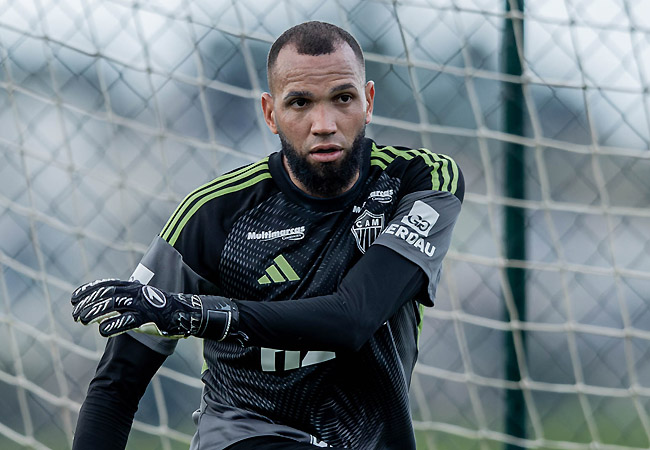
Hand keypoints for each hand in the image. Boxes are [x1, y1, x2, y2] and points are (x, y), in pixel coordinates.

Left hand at [71, 278, 237, 339]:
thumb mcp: (140, 300)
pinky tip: (102, 330)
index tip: (73, 297)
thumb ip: (122, 301)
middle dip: (88, 303)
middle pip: (106, 294)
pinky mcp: (148, 319)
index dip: (88, 290)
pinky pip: (127, 320)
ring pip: (113, 305)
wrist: (184, 313)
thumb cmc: (159, 309)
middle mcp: (136, 293)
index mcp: (133, 287)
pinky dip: (113, 325)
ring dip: (95, 312)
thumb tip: (100, 308)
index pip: (106, 285)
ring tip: (81, 320)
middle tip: (74, 314)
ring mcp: (142, 305)